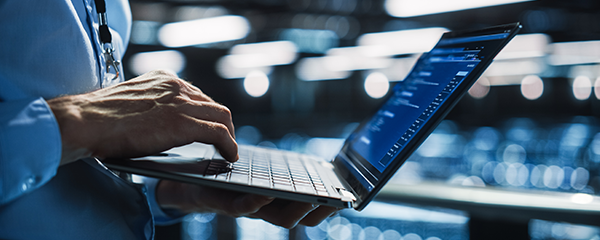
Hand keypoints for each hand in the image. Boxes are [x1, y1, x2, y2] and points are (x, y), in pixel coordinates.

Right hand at [48, 70, 237, 164]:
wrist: (86, 121)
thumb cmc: (99, 118)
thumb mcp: (132, 102)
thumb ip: (152, 106)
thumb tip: (162, 124)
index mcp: (164, 78)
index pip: (197, 95)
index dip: (206, 114)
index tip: (209, 128)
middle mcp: (176, 86)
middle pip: (213, 105)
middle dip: (222, 125)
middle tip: (224, 143)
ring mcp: (181, 103)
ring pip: (221, 117)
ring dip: (229, 136)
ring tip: (228, 151)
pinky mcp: (183, 123)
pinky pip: (219, 133)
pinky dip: (229, 145)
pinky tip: (229, 156)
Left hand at [156, 180, 339, 228]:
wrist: (190, 181)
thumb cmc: (228, 174)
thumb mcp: (258, 171)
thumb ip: (277, 171)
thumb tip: (308, 163)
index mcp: (275, 200)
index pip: (307, 209)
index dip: (326, 206)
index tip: (344, 198)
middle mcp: (265, 208)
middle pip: (298, 217)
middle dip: (317, 211)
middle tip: (331, 201)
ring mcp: (248, 209)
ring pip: (278, 218)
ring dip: (295, 209)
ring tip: (309, 197)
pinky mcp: (227, 204)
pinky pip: (245, 207)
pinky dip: (258, 201)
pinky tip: (267, 191)